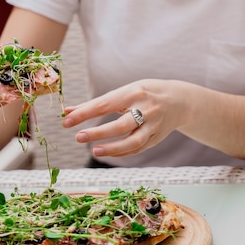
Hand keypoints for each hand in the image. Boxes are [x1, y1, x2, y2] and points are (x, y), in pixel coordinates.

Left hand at [62, 79, 187, 158]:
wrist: (179, 100)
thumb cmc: (144, 93)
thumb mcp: (123, 92)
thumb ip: (96, 103)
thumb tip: (67, 111)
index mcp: (133, 92)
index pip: (105, 104)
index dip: (85, 113)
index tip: (66, 121)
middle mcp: (145, 109)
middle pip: (121, 125)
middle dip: (99, 132)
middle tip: (78, 137)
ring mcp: (153, 125)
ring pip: (133, 141)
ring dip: (113, 148)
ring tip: (95, 150)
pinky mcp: (156, 138)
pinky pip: (138, 148)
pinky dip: (122, 152)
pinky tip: (107, 152)